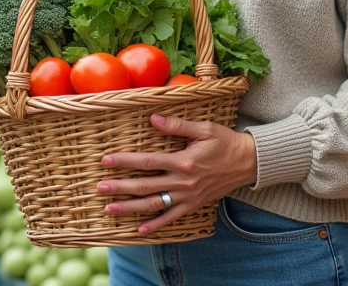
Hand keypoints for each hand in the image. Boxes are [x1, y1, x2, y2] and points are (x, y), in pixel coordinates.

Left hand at [97, 113, 257, 234]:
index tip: (106, 161)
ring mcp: (188, 196)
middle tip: (99, 188)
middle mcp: (184, 181)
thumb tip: (153, 118)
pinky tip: (139, 230)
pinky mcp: (194, 205)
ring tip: (109, 209)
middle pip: (145, 186)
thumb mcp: (204, 128)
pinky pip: (172, 218)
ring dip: (130, 208)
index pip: (148, 161)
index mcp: (184, 161)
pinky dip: (156, 225)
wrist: (248, 162)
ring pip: (154, 204)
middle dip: (120, 187)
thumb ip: (178, 125)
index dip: (125, 161)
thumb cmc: (225, 142)